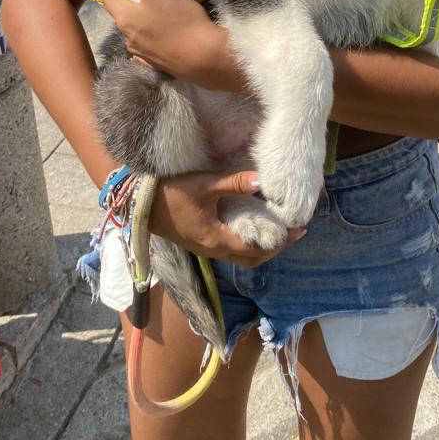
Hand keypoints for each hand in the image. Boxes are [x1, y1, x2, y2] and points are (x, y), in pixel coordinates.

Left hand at [90, 0, 236, 87]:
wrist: (205, 58)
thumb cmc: (179, 18)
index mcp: (125, 17)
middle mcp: (128, 37)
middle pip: (120, 15)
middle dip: (119, 2)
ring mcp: (143, 54)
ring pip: (133, 32)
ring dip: (134, 21)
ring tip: (142, 11)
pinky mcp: (158, 64)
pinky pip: (146, 49)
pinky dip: (146, 40)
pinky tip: (152, 39)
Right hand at [149, 169, 304, 266]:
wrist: (141, 206)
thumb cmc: (171, 193)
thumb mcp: (204, 184)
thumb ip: (233, 183)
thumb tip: (261, 180)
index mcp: (216, 239)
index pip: (256, 248)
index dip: (279, 241)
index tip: (297, 230)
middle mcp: (213, 249)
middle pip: (251, 259)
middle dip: (274, 248)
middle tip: (293, 232)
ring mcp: (206, 249)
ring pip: (241, 257)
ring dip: (261, 248)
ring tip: (277, 232)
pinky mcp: (200, 243)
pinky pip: (231, 251)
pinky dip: (247, 245)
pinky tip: (251, 228)